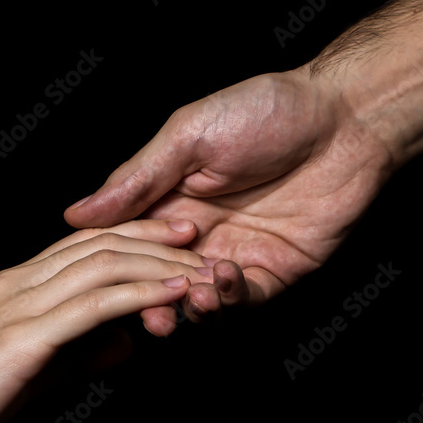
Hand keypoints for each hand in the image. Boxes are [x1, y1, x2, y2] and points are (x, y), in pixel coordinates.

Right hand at [0, 219, 211, 422]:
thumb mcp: (34, 374)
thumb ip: (79, 355)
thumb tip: (125, 344)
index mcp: (15, 286)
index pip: (84, 244)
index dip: (133, 233)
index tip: (174, 235)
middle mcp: (17, 284)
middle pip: (99, 243)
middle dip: (153, 236)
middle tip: (198, 235)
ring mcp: (18, 307)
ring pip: (101, 265)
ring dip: (157, 262)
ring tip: (199, 265)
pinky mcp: (22, 338)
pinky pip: (92, 306)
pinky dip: (138, 294)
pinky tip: (172, 293)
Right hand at [63, 68, 394, 332]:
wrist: (345, 119)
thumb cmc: (265, 111)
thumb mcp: (187, 136)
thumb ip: (136, 180)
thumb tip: (77, 213)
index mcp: (167, 199)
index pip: (128, 244)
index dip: (114, 266)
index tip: (99, 281)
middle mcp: (196, 233)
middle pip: (159, 281)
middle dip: (149, 301)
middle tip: (146, 311)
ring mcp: (234, 254)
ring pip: (197, 300)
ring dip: (188, 306)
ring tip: (191, 294)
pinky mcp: (272, 272)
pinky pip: (241, 300)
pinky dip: (228, 300)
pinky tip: (222, 278)